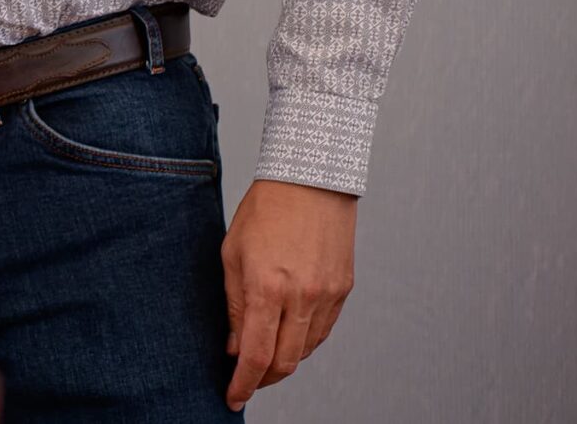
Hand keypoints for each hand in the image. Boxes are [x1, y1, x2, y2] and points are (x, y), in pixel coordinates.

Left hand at [222, 178, 355, 407]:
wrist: (311, 180)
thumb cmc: (264, 210)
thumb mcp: (232, 254)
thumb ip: (233, 305)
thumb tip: (234, 347)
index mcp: (267, 288)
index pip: (255, 355)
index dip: (243, 384)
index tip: (232, 397)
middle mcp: (301, 298)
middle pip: (284, 362)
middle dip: (262, 380)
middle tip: (246, 382)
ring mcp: (327, 296)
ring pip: (307, 351)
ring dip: (284, 363)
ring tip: (264, 360)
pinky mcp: (344, 290)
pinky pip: (323, 332)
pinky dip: (304, 343)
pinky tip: (288, 338)